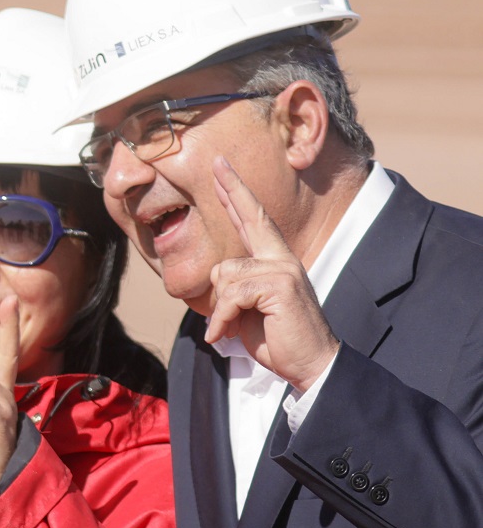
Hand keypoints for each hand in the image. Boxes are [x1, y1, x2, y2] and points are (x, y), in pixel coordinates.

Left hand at [204, 155, 339, 391]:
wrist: (311, 366)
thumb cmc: (278, 339)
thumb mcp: (249, 309)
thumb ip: (236, 286)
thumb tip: (219, 275)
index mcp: (276, 262)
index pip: (254, 221)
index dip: (237, 194)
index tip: (222, 169)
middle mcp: (282, 259)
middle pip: (252, 217)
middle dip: (232, 188)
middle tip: (216, 161)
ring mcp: (283, 270)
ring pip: (225, 273)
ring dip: (219, 308)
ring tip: (231, 328)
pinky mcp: (280, 285)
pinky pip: (231, 294)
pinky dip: (222, 319)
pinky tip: (226, 335)